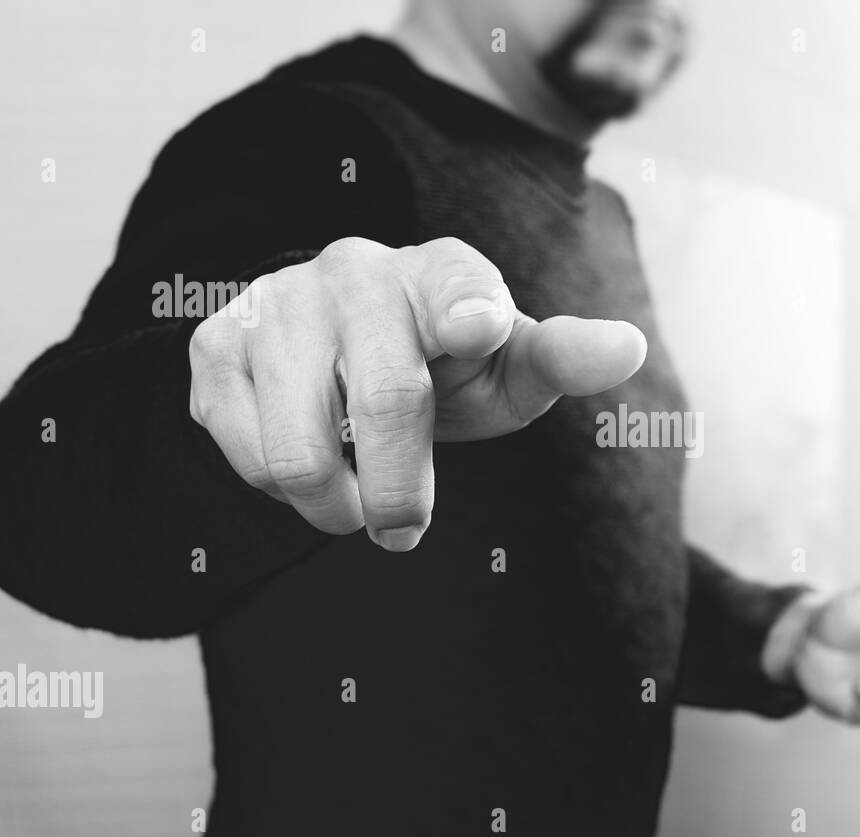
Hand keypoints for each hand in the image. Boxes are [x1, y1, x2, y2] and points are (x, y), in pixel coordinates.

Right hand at [188, 236, 646, 550]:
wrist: (343, 347)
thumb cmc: (444, 366)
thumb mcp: (507, 370)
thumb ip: (562, 361)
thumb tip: (628, 348)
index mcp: (443, 273)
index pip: (457, 285)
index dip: (467, 311)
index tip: (477, 330)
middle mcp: (356, 272)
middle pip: (386, 402)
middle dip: (402, 492)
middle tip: (406, 528)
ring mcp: (278, 303)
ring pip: (300, 452)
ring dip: (337, 504)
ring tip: (353, 495)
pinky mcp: (217, 346)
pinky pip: (245, 456)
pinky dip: (282, 487)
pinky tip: (304, 453)